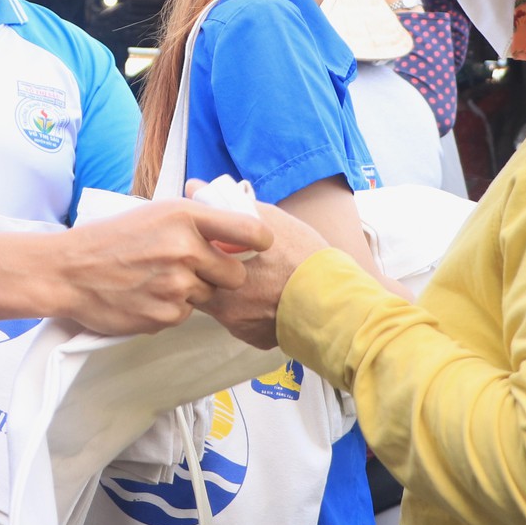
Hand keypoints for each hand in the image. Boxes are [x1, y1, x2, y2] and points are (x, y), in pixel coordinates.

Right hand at [49, 197, 269, 335]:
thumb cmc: (109, 239)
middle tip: (194, 269)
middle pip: (235, 274)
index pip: (248, 229)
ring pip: (208, 296)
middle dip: (221, 275)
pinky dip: (170, 308)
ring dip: (191, 292)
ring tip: (157, 280)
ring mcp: (176, 284)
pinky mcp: (166, 314)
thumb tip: (233, 229)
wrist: (68, 272)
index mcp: (183, 216)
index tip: (259, 246)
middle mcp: (185, 248)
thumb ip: (194, 220)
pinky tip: (145, 296)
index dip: (259, 241)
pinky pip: (185, 314)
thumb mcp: (153, 214)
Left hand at [197, 194, 329, 349]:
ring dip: (228, 293)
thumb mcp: (270, 220)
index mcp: (222, 272)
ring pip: (220, 307)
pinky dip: (249, 311)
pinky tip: (266, 299)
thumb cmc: (306, 257)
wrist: (339, 303)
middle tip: (224, 261)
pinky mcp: (254, 339)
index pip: (186, 263)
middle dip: (205, 274)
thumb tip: (193, 185)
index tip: (200, 244)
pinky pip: (242, 324)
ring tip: (255, 278)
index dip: (191, 252)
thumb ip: (226, 204)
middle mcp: (225, 305)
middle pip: (199, 287)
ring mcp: (239, 325)